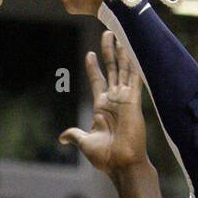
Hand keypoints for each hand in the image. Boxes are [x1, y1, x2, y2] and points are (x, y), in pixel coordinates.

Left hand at [58, 32, 146, 174]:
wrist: (121, 164)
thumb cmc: (105, 157)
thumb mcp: (85, 142)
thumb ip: (75, 135)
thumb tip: (63, 137)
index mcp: (102, 108)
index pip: (98, 81)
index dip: (94, 67)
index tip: (90, 54)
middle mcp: (114, 100)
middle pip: (112, 69)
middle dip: (109, 51)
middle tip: (108, 33)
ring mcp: (125, 99)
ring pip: (124, 69)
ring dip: (121, 51)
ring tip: (118, 33)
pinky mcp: (134, 102)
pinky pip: (135, 78)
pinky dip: (134, 63)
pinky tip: (134, 49)